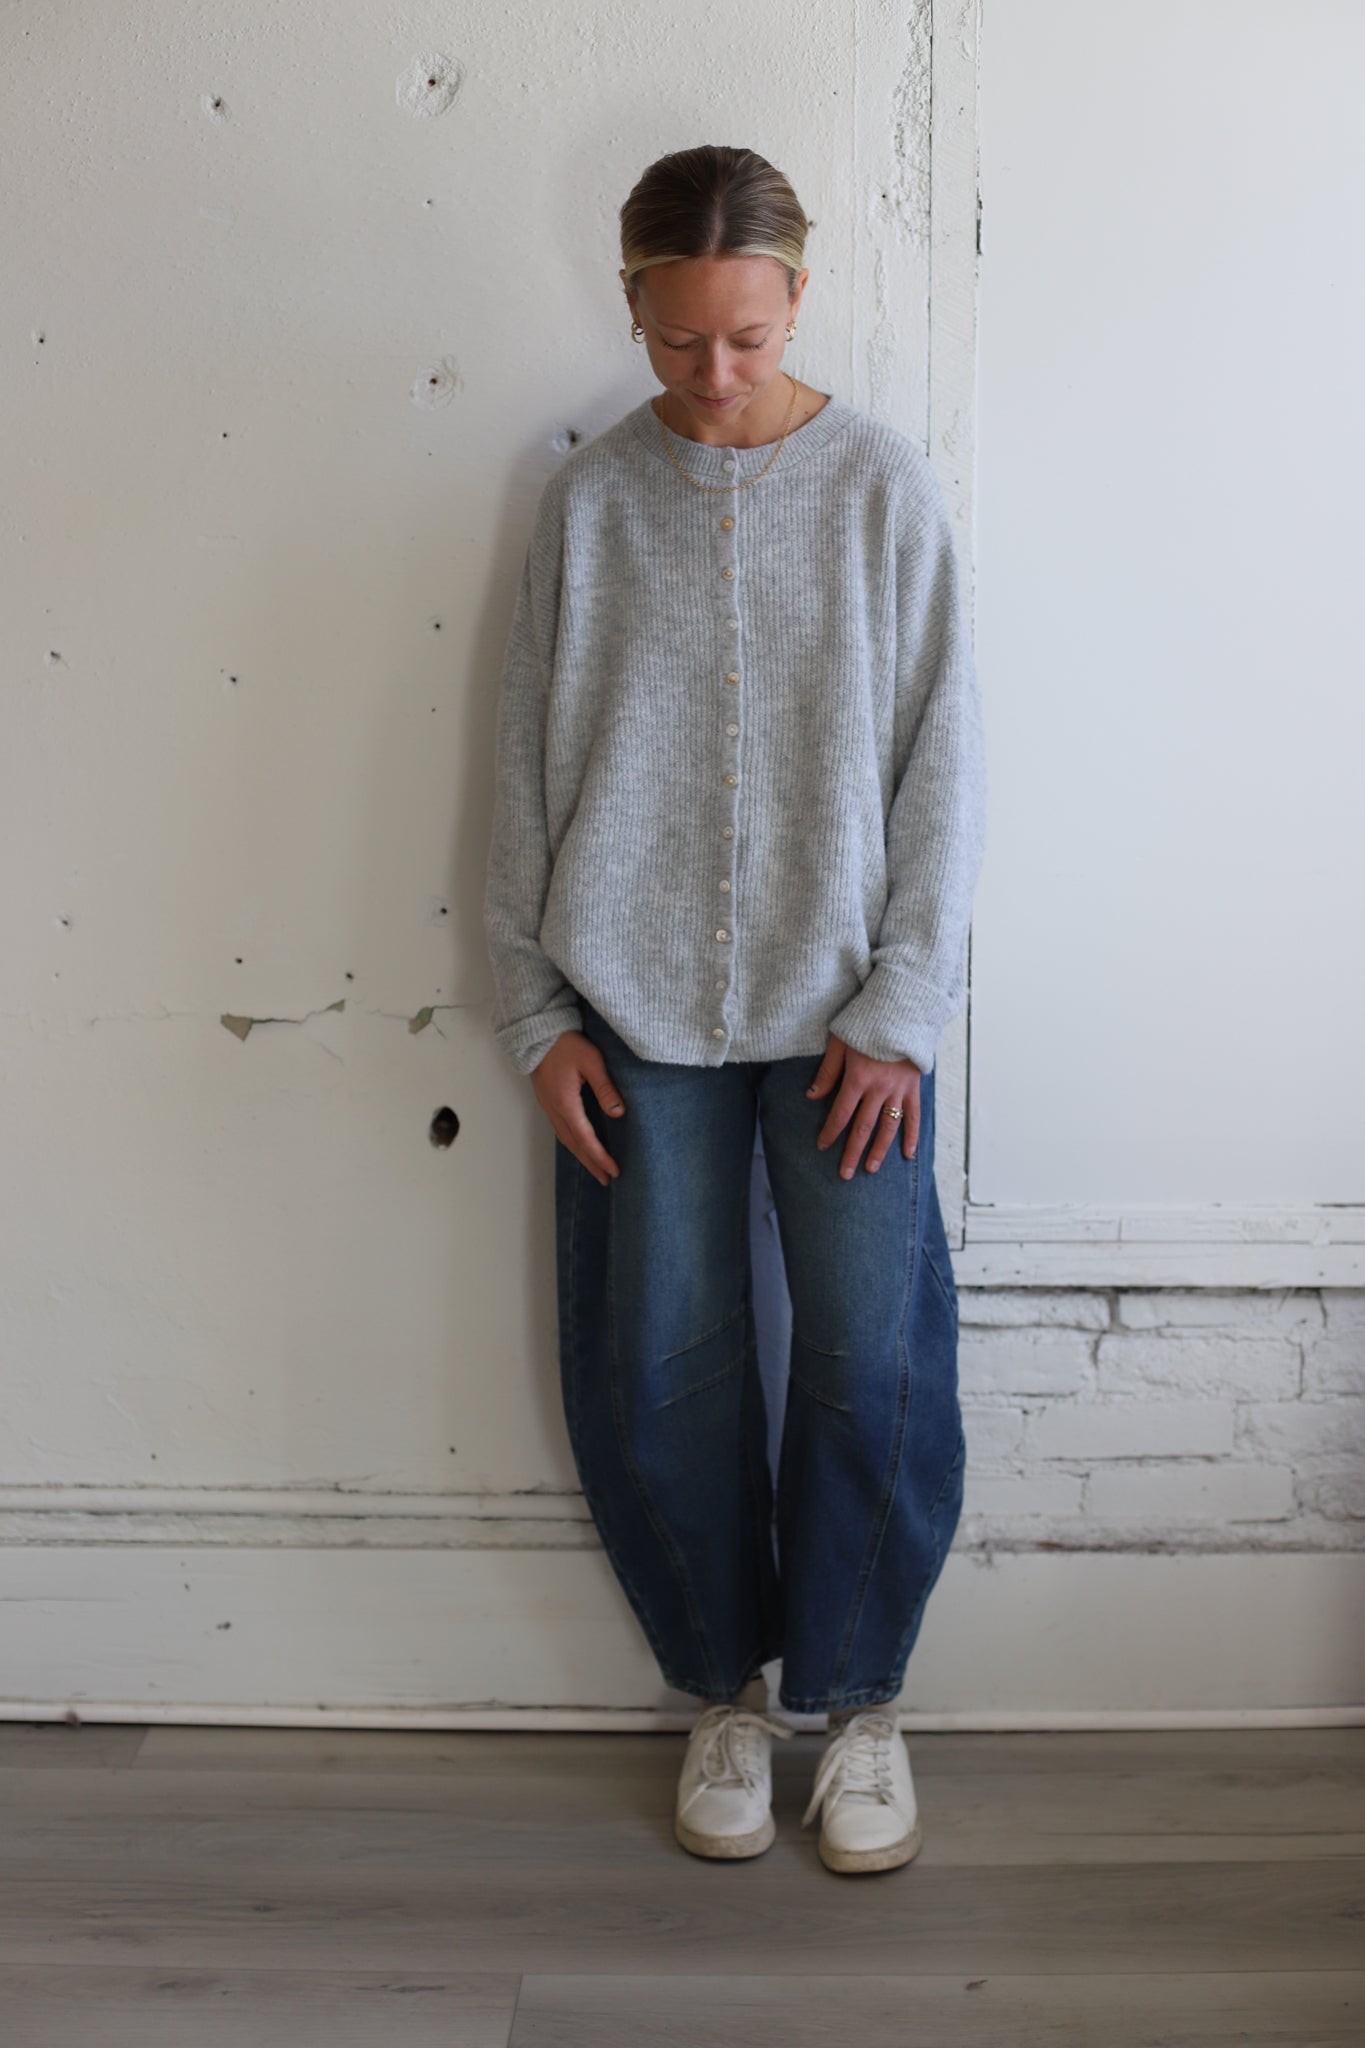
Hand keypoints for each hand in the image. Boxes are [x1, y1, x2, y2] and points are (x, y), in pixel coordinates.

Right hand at [530, 1031, 624, 1186]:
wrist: (537, 1033)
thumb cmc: (565, 1044)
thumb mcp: (591, 1061)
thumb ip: (605, 1087)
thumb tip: (618, 1112)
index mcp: (566, 1104)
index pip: (586, 1139)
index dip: (600, 1157)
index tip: (614, 1171)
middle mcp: (555, 1110)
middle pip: (575, 1145)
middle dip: (591, 1164)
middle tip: (606, 1179)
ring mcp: (549, 1107)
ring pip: (566, 1140)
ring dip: (581, 1156)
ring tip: (595, 1168)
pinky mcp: (548, 1101)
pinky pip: (561, 1130)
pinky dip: (572, 1143)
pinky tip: (580, 1145)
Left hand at [805, 1033, 920, 1178]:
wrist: (902, 1012)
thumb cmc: (866, 1025)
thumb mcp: (840, 1043)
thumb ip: (827, 1072)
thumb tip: (811, 1096)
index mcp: (858, 1079)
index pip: (840, 1114)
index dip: (830, 1132)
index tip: (822, 1146)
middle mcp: (879, 1089)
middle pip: (863, 1127)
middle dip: (852, 1152)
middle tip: (845, 1174)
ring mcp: (898, 1091)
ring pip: (888, 1127)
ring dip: (879, 1150)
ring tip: (870, 1168)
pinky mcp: (914, 1088)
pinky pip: (913, 1116)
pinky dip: (911, 1136)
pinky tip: (907, 1154)